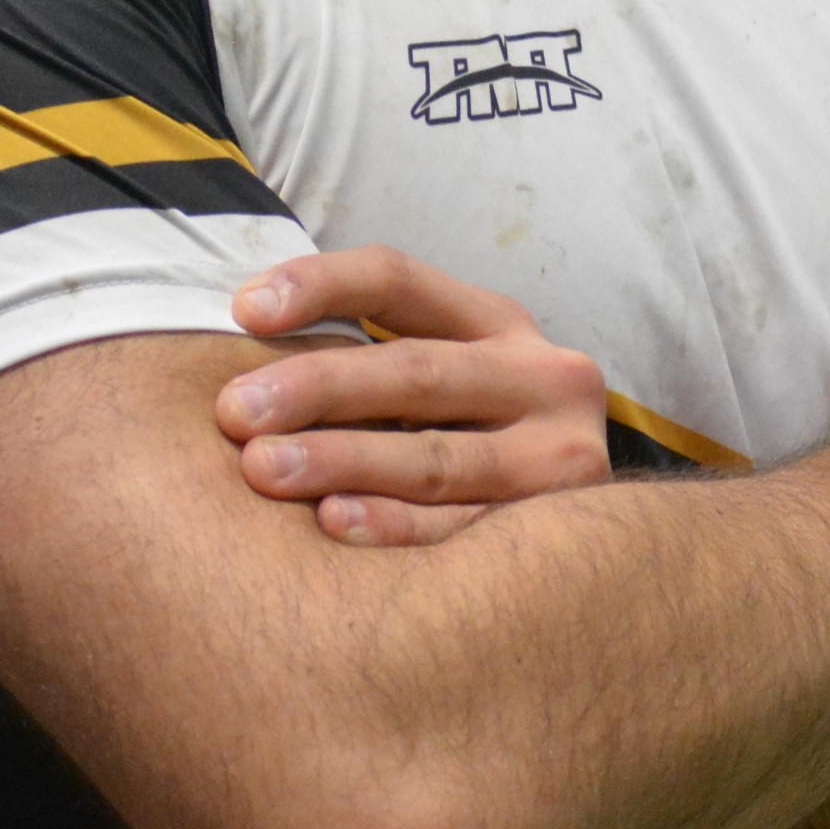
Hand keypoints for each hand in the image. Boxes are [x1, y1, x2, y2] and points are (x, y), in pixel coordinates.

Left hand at [221, 246, 613, 545]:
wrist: (595, 547)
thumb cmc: (465, 445)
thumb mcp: (442, 378)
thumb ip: (367, 359)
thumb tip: (239, 335)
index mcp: (498, 322)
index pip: (398, 280)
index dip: (320, 285)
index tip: (242, 310)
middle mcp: (543, 377)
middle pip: (417, 370)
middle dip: (316, 386)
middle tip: (234, 411)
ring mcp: (559, 456)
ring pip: (437, 456)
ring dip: (343, 459)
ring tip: (262, 468)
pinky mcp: (556, 530)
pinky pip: (461, 531)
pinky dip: (394, 528)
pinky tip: (332, 524)